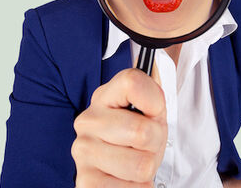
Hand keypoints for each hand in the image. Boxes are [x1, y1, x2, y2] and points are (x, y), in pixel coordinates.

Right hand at [72, 68, 167, 186]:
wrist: (124, 171)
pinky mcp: (85, 183)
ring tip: (135, 162)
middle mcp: (86, 121)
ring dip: (146, 169)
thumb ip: (152, 90)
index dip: (155, 101)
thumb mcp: (151, 111)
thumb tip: (157, 65)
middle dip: (155, 144)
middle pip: (143, 132)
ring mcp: (82, 152)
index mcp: (103, 97)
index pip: (133, 82)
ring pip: (141, 165)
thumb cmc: (138, 138)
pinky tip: (125, 179)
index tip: (151, 113)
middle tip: (144, 145)